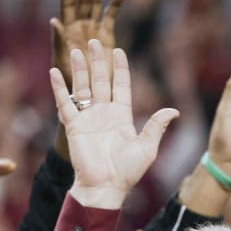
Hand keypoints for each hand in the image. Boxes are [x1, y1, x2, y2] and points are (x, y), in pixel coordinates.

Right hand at [49, 40, 178, 208]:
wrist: (105, 188)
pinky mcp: (74, 126)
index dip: (119, 69)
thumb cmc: (127, 171)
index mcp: (122, 115)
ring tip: (77, 50)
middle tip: (95, 41)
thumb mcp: (147, 147)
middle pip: (100, 81)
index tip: (118, 51)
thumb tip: (174, 111)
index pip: (121, 86)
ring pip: (82, 87)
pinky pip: (65, 103)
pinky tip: (55, 72)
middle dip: (98, 62)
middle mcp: (104, 113)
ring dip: (80, 69)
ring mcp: (88, 118)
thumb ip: (156, 126)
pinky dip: (59, 88)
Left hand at [51, 0, 125, 85]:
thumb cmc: (68, 83)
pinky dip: (115, 4)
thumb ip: (58, 42)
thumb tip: (54, 21)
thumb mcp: (61, 62)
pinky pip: (110, 16)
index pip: (67, 4)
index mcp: (66, 30)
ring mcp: (92, 30)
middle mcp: (78, 26)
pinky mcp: (105, 37)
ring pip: (96, 3)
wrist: (84, 96)